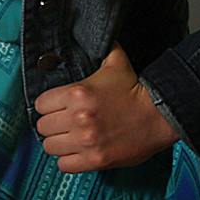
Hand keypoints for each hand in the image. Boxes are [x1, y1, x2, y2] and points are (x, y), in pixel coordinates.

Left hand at [31, 46, 177, 172]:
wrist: (159, 115)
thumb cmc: (135, 90)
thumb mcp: (115, 62)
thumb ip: (99, 48)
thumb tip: (92, 33)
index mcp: (77, 93)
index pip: (40, 104)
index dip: (47, 106)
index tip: (56, 107)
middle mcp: (78, 118)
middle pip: (43, 127)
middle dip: (52, 124)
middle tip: (63, 123)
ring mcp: (86, 141)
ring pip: (50, 147)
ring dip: (58, 143)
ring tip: (69, 138)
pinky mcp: (96, 160)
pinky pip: (65, 165)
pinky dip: (68, 160)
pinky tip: (76, 152)